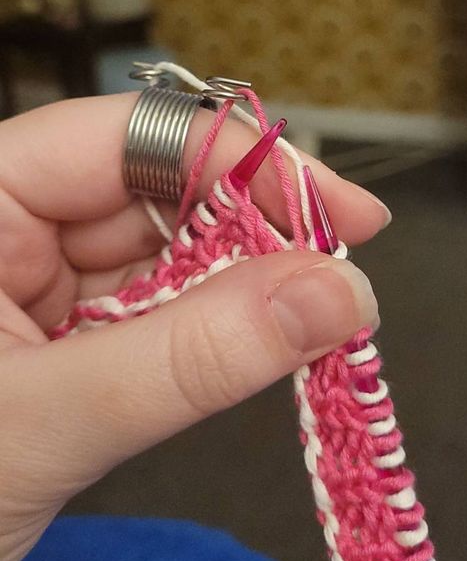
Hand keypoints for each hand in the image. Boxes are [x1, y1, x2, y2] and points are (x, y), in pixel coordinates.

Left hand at [0, 94, 386, 560]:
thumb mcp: (47, 422)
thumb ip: (193, 357)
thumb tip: (334, 294)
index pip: (124, 139)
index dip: (241, 161)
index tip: (340, 212)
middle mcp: (8, 224)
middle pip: (158, 192)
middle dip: (253, 234)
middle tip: (338, 281)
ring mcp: (35, 280)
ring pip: (166, 254)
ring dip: (241, 288)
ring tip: (310, 320)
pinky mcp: (62, 334)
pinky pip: (155, 310)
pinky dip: (210, 330)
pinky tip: (253, 345)